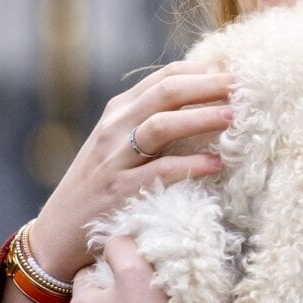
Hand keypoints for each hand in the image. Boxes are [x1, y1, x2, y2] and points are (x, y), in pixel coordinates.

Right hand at [30, 61, 232, 280]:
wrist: (58, 233)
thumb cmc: (102, 186)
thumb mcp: (122, 144)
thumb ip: (156, 121)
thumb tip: (212, 105)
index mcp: (120, 110)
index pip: (166, 76)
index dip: (204, 69)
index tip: (237, 68)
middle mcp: (115, 127)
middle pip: (167, 92)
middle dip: (208, 85)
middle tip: (244, 84)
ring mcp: (114, 158)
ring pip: (162, 125)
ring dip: (201, 117)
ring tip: (234, 116)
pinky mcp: (119, 191)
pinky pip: (160, 171)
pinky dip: (192, 164)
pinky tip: (217, 163)